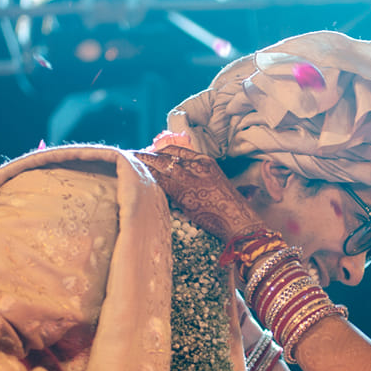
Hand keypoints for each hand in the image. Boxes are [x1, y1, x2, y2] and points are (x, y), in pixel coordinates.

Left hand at [136, 145, 263, 243]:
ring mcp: (191, 179)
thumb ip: (198, 175)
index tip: (148, 153)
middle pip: (165, 157)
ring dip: (145, 165)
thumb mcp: (215, 182)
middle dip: (147, 156)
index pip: (176, 150)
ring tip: (132, 164)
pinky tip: (141, 179)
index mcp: (206, 161)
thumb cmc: (227, 206)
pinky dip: (150, 179)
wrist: (238, 220)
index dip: (159, 151)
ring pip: (161, 167)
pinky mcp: (184, 194)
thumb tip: (177, 175)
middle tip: (134, 156)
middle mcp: (197, 166)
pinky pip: (162, 183)